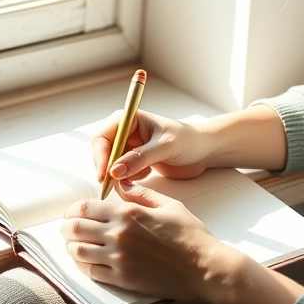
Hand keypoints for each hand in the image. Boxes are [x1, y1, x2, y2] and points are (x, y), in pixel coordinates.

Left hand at [60, 179, 230, 301]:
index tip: (73, 213)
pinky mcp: (122, 279)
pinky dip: (85, 265)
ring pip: (78, 251)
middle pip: (75, 229)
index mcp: (128, 212)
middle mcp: (118, 234)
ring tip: (76, 245)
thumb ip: (140, 194)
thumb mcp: (168, 205)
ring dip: (72, 247)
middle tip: (69, 229)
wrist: (205, 268)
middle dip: (67, 227)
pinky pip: (91, 272)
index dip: (73, 210)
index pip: (84, 208)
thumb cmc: (191, 236)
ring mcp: (118, 258)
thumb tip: (121, 184)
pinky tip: (89, 261)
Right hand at [92, 110, 211, 181]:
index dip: (100, 156)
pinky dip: (129, 178)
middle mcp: (125, 132)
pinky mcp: (134, 160)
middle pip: (102, 152)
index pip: (102, 137)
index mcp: (128, 119)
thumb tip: (115, 170)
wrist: (203, 151)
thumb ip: (139, 158)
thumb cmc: (188, 140)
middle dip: (108, 169)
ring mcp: (129, 147)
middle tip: (116, 184)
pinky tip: (147, 174)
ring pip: (111, 165)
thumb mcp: (164, 147)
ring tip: (142, 174)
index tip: (105, 175)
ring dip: (120, 175)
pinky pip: (121, 173)